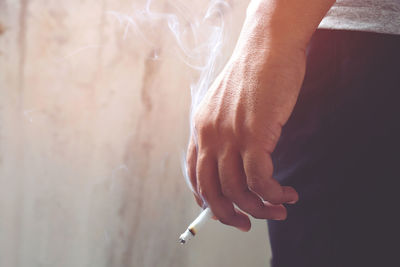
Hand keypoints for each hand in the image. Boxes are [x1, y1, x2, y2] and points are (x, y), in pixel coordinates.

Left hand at [186, 23, 305, 230]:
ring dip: (260, 209)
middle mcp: (209, 136)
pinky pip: (260, 180)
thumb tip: (234, 161)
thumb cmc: (252, 77)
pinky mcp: (253, 136)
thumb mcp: (227, 106)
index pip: (194, 176)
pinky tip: (286, 193)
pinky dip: (273, 193)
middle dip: (228, 216)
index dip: (206, 200)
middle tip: (246, 224)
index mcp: (200, 130)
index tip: (223, 212)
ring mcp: (229, 137)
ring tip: (278, 209)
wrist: (267, 49)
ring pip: (238, 191)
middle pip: (211, 192)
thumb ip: (223, 132)